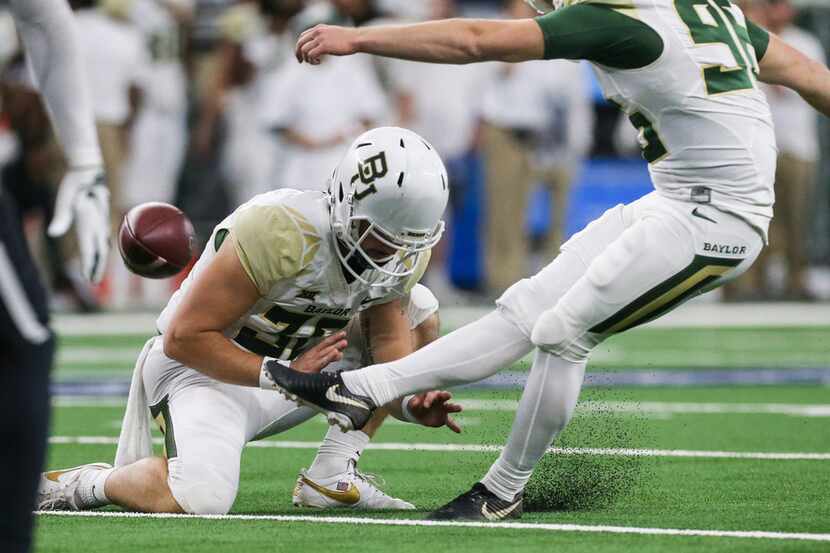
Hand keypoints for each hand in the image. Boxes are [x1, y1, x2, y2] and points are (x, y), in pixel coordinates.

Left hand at [48, 167, 110, 283]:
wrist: (91, 170)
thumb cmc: (74, 184)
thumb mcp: (64, 199)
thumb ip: (61, 218)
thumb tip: (52, 233)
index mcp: (89, 222)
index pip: (90, 249)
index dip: (88, 264)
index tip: (87, 278)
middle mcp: (98, 224)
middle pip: (99, 250)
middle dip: (96, 266)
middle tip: (92, 282)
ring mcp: (102, 222)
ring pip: (103, 245)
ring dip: (100, 259)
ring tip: (96, 271)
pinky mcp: (102, 219)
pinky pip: (103, 238)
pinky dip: (102, 249)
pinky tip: (101, 251)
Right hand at [290, 331, 347, 373]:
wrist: (289, 378)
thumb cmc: (299, 371)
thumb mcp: (311, 362)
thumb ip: (326, 358)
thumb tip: (337, 354)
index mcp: (312, 352)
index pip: (324, 343)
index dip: (333, 338)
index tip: (342, 334)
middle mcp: (313, 354)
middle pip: (325, 345)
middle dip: (336, 340)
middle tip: (344, 334)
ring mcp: (313, 360)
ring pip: (326, 351)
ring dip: (335, 346)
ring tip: (343, 342)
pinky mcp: (313, 367)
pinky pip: (323, 361)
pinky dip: (329, 356)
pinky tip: (336, 353)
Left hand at [295, 25, 358, 64]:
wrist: (356, 39)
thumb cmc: (347, 39)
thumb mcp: (333, 35)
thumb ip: (324, 38)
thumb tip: (319, 47)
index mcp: (318, 28)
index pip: (302, 36)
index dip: (299, 46)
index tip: (302, 55)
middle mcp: (317, 32)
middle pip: (300, 43)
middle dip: (298, 53)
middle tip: (300, 62)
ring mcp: (320, 39)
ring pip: (304, 50)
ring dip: (307, 59)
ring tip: (314, 62)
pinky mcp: (324, 46)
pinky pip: (311, 55)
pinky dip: (312, 61)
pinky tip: (319, 62)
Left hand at [406, 391, 461, 432]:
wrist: (417, 413)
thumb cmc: (415, 405)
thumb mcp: (412, 404)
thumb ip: (414, 403)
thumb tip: (414, 403)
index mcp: (431, 394)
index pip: (432, 394)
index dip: (429, 399)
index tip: (425, 405)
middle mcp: (439, 400)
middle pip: (443, 396)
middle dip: (445, 395)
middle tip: (448, 395)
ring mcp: (443, 409)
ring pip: (450, 407)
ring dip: (455, 407)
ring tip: (460, 408)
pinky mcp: (444, 418)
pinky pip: (450, 422)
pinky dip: (454, 426)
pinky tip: (459, 431)